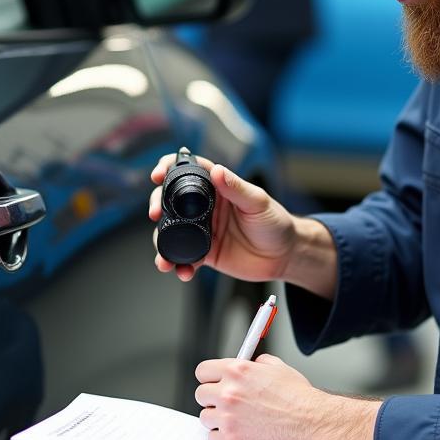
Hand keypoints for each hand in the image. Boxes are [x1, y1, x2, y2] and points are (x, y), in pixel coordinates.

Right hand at [148, 153, 295, 282]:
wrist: (285, 255)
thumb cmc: (276, 223)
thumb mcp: (258, 202)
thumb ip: (236, 188)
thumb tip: (218, 171)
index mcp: (218, 188)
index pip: (188, 171)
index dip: (169, 168)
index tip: (157, 175)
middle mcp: (205, 207)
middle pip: (170, 201)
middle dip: (156, 206)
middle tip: (154, 214)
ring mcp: (202, 230)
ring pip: (172, 232)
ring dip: (162, 243)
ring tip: (164, 258)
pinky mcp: (205, 252)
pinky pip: (185, 258)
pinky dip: (179, 265)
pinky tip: (181, 271)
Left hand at [194, 354, 380, 439]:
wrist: (313, 424)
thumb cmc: (300, 398)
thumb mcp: (278, 368)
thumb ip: (256, 364)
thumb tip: (248, 364)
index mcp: (237, 371)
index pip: (202, 371)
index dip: (210, 377)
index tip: (214, 382)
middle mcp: (229, 392)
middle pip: (201, 395)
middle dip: (214, 398)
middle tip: (228, 403)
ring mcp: (228, 418)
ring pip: (206, 418)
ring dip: (219, 419)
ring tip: (240, 420)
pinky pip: (213, 439)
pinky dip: (224, 438)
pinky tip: (241, 433)